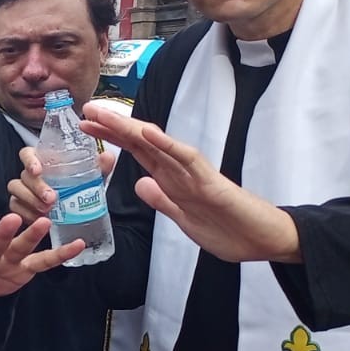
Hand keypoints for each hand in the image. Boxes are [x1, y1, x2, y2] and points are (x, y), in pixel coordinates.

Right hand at [8, 144, 116, 225]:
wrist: (77, 211)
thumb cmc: (80, 187)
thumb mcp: (93, 177)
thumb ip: (100, 166)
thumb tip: (107, 156)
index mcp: (43, 161)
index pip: (27, 154)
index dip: (29, 160)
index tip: (38, 170)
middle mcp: (29, 175)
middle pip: (24, 176)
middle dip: (37, 187)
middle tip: (52, 198)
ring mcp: (22, 191)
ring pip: (17, 192)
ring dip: (31, 200)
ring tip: (48, 210)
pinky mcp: (20, 207)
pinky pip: (17, 209)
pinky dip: (27, 214)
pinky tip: (39, 218)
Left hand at [80, 105, 300, 262]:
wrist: (263, 241)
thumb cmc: (227, 229)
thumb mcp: (183, 219)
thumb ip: (162, 200)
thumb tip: (140, 183)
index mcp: (172, 180)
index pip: (137, 153)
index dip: (111, 139)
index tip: (86, 126)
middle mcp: (180, 171)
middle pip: (142, 142)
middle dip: (114, 126)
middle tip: (87, 109)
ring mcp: (195, 174)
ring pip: (159, 145)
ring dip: (132, 128)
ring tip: (107, 114)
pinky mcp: (210, 183)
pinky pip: (186, 160)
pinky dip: (167, 145)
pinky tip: (148, 132)